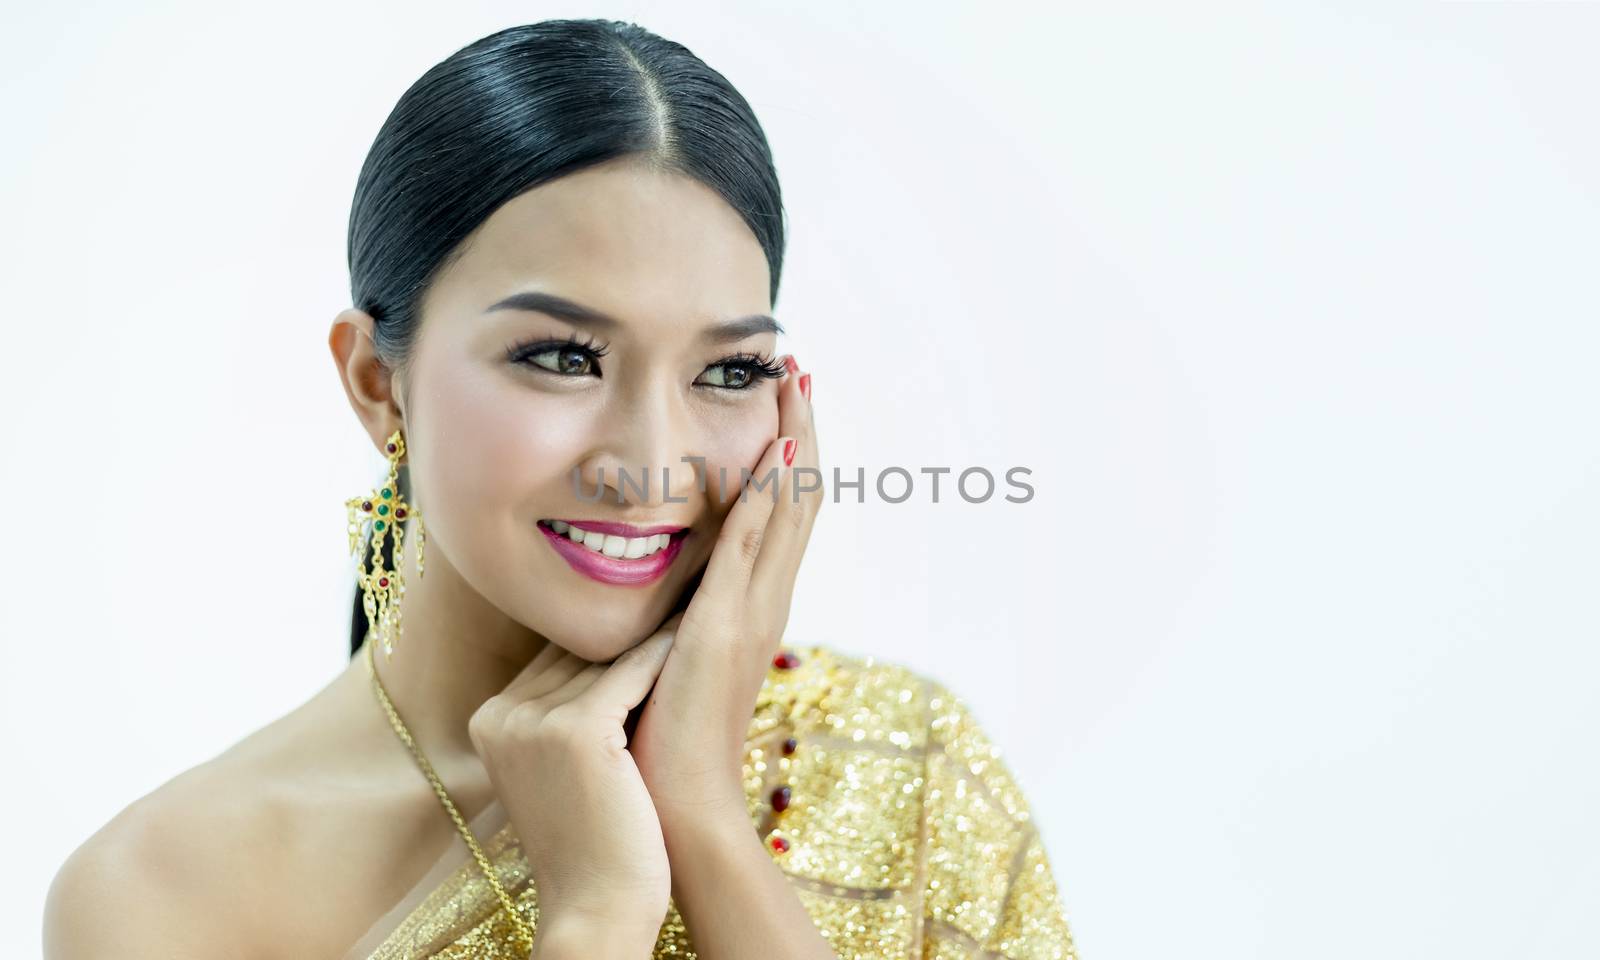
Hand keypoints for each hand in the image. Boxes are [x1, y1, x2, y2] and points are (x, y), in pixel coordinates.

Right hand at [467, 623, 680, 931]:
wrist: (596, 909)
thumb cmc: (593, 841)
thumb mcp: (558, 768)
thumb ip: (563, 710)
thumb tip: (601, 649)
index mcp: (487, 720)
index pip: (553, 656)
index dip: (602, 633)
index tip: (647, 597)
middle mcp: (499, 715)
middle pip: (575, 649)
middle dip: (625, 622)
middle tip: (676, 578)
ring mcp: (533, 721)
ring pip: (605, 657)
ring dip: (651, 628)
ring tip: (693, 593)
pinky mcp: (575, 730)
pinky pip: (632, 672)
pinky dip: (665, 653)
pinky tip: (695, 629)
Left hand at [628, 356, 820, 831]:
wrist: (674, 807)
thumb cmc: (661, 741)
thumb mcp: (669, 659)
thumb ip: (671, 614)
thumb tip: (650, 583)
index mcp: (751, 605)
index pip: (778, 512)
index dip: (785, 453)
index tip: (779, 397)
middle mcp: (764, 600)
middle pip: (797, 496)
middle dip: (799, 427)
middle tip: (798, 364)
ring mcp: (751, 612)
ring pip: (787, 509)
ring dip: (793, 442)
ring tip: (795, 381)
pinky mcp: (725, 628)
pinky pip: (752, 547)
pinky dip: (766, 495)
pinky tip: (771, 448)